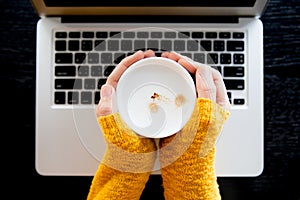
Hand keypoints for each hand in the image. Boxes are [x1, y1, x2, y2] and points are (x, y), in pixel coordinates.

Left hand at [95, 50, 156, 172]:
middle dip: (139, 63)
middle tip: (151, 56)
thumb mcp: (112, 127)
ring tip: (158, 65)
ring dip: (148, 73)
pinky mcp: (142, 113)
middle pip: (130, 76)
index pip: (118, 75)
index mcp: (112, 102)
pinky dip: (155, 87)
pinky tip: (164, 85)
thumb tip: (106, 88)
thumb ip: (106, 109)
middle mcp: (121, 101)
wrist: (131, 163)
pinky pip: (148, 95)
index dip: (128, 62)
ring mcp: (133, 106)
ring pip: (140, 84)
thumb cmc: (121, 148)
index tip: (140, 55)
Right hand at [158, 51, 230, 199]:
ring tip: (167, 64)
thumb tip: (202, 71)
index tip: (181, 61)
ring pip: (188, 82)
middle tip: (171, 58)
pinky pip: (178, 92)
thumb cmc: (196, 147)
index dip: (196, 65)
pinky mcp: (182, 112)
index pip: (210, 75)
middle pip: (199, 76)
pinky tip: (164, 81)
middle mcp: (208, 104)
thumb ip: (207, 93)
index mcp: (218, 104)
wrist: (183, 165)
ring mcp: (195, 107)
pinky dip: (171, 83)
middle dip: (185, 63)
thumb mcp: (205, 118)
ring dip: (178, 71)